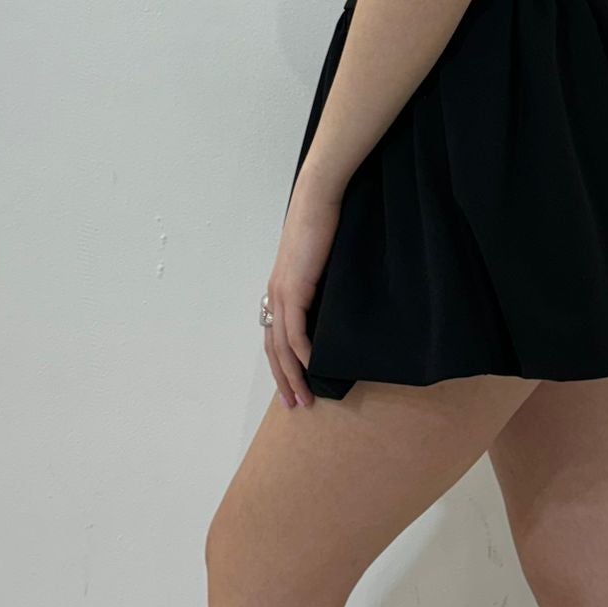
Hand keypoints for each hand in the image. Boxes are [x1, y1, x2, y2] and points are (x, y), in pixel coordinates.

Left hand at [262, 171, 342, 407]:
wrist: (317, 202)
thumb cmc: (323, 225)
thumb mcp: (321, 263)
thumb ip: (321, 286)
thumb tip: (334, 307)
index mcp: (279, 290)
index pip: (274, 337)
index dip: (281, 365)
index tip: (292, 387)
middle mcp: (274, 295)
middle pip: (272, 348)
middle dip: (283, 379)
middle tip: (295, 404)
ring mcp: (281, 293)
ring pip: (281, 346)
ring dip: (292, 374)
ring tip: (304, 396)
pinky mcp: (293, 289)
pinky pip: (295, 330)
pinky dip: (302, 352)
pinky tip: (312, 367)